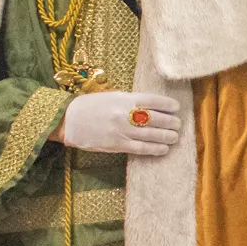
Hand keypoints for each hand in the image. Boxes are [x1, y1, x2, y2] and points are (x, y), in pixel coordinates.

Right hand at [55, 91, 179, 155]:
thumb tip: (152, 105)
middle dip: (171, 122)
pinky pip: (142, 148)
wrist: (68, 120)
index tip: (176, 108)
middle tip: (178, 124)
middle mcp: (125, 114)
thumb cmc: (90, 106)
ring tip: (174, 137)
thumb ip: (131, 100)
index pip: (154, 100)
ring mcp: (122, 130)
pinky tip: (164, 149)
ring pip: (152, 134)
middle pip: (157, 118)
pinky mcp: (118, 145)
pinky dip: (155, 149)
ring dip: (167, 136)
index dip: (168, 105)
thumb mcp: (111, 96)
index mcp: (125, 99)